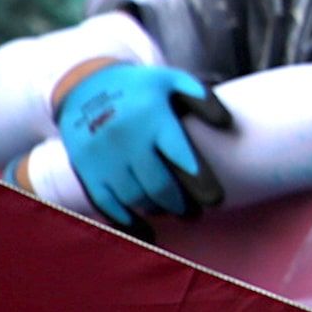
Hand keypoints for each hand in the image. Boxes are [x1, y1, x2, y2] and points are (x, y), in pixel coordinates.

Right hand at [54, 63, 231, 237]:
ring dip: (158, 210)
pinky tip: (145, 230)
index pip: (182, 159)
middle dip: (181, 204)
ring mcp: (103, 157)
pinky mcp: (86, 170)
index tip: (216, 201)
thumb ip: (203, 99)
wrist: (85, 85)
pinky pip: (106, 204)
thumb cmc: (140, 88)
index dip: (201, 184)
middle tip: (196, 213)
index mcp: (153, 118)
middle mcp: (126, 140)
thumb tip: (226, 124)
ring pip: (134, 197)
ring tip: (174, 211)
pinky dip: (126, 221)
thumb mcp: (173, 81)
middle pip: (159, 185)